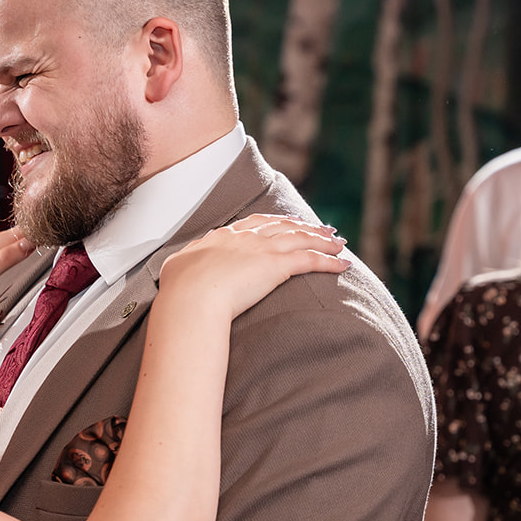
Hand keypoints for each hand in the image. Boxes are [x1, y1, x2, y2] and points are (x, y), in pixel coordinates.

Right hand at [159, 214, 348, 318]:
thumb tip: (182, 264)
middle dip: (304, 226)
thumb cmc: (180, 290)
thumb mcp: (178, 268)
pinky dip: (329, 261)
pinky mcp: (276, 266)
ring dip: (323, 240)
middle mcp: (245, 238)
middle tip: (321, 228)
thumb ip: (187, 262)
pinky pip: (310, 260)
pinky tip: (343, 264)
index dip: (275, 222)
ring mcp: (262, 249)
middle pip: (283, 226)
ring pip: (301, 239)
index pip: (255, 223)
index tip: (287, 222)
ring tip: (339, 242)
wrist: (191, 298)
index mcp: (223, 237)